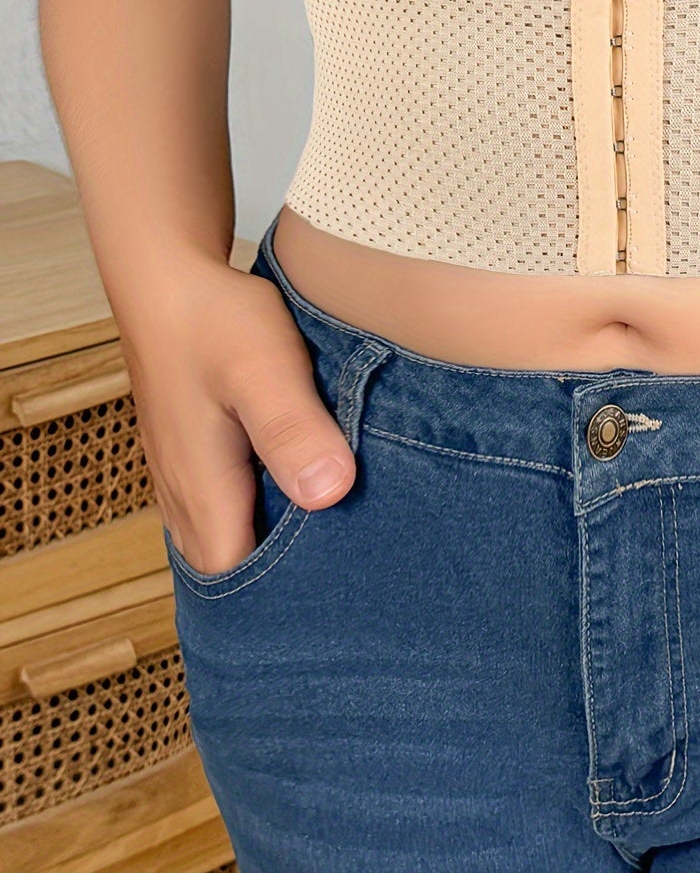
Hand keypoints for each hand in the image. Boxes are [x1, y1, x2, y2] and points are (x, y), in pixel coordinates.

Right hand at [118, 264, 356, 575]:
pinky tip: (309, 477)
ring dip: (281, 535)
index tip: (344, 582)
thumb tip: (327, 493)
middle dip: (291, 574)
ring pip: (234, 534)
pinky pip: (232, 502)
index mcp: (202, 494)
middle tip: (358, 555)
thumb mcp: (264, 369)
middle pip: (238, 570)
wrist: (169, 276)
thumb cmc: (213, 320)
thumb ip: (291, 430)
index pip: (240, 587)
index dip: (288, 596)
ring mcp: (187, 477)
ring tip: (344, 525)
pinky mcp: (197, 453)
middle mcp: (187, 497)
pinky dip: (267, 502)